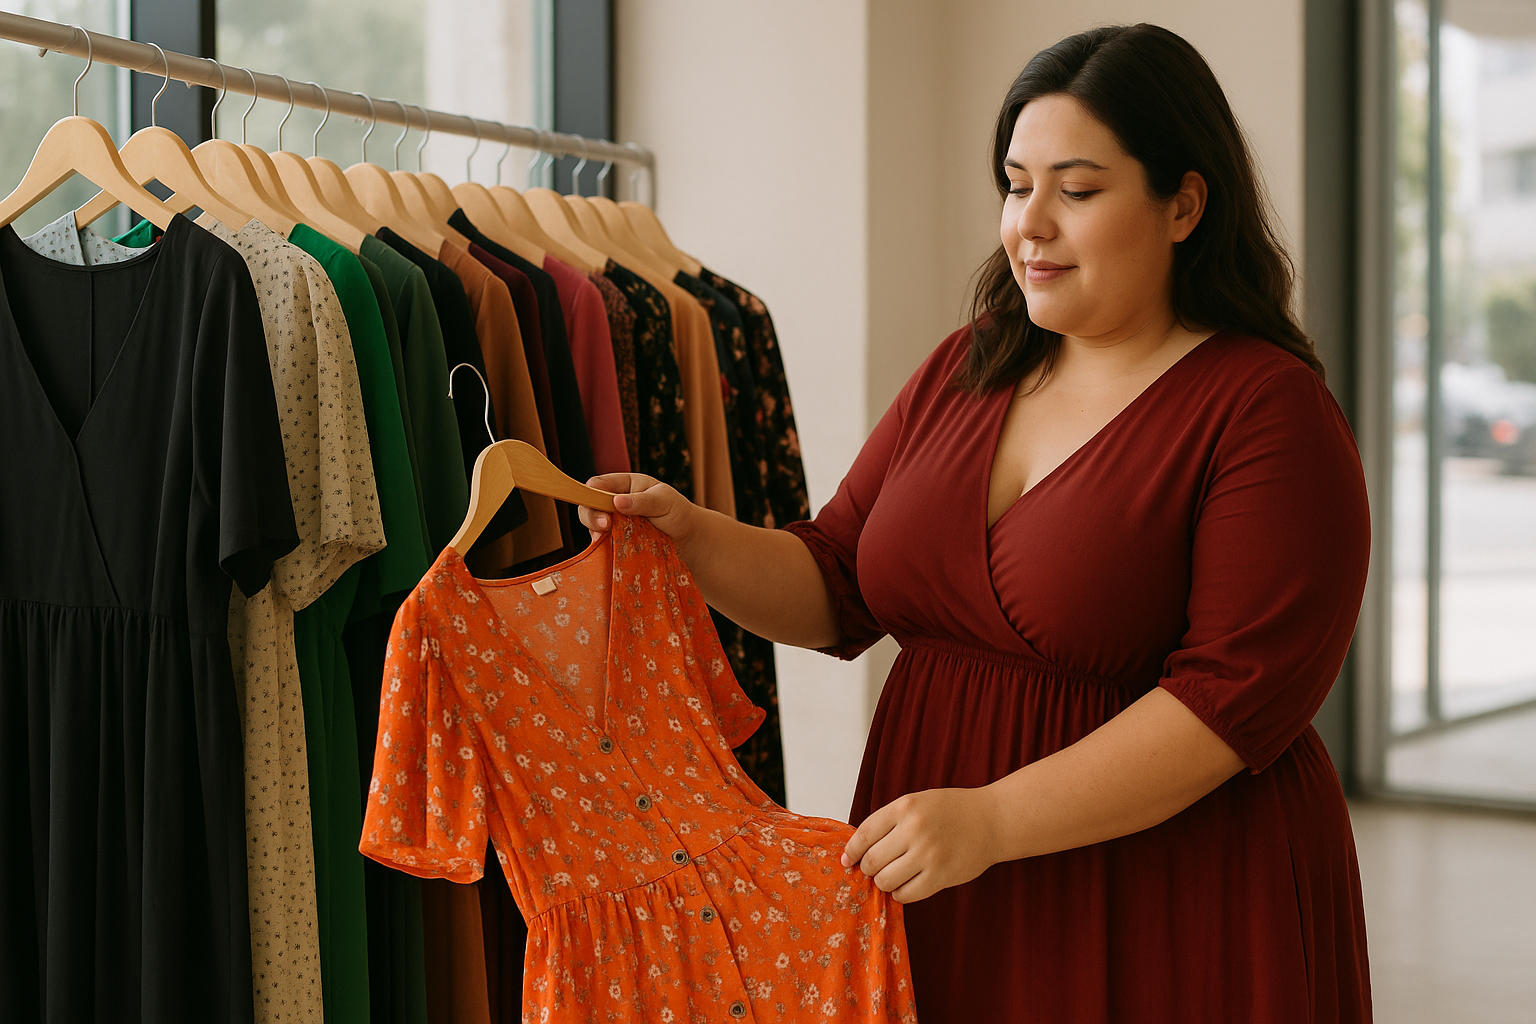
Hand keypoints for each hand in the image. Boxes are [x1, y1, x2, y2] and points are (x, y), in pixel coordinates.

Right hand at [579, 473, 696, 540]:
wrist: (686, 538)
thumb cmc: (677, 512)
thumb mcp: (664, 501)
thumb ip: (643, 501)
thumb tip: (617, 501)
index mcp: (626, 485)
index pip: (601, 483)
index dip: (592, 491)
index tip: (594, 501)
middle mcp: (616, 502)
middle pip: (590, 504)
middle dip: (592, 514)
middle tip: (605, 525)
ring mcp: (614, 521)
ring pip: (593, 524)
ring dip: (596, 530)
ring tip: (604, 536)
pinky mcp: (616, 539)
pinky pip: (602, 541)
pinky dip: (602, 544)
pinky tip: (608, 546)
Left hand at [841, 787, 1001, 902]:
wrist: (992, 820)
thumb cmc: (951, 811)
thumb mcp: (917, 802)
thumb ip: (890, 821)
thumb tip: (858, 850)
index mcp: (904, 807)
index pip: (864, 834)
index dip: (852, 850)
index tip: (847, 860)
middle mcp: (914, 829)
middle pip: (872, 861)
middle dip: (868, 868)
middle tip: (874, 869)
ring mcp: (928, 854)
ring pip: (885, 881)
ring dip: (884, 882)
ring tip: (893, 875)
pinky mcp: (941, 876)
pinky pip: (906, 894)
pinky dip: (900, 893)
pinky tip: (906, 885)